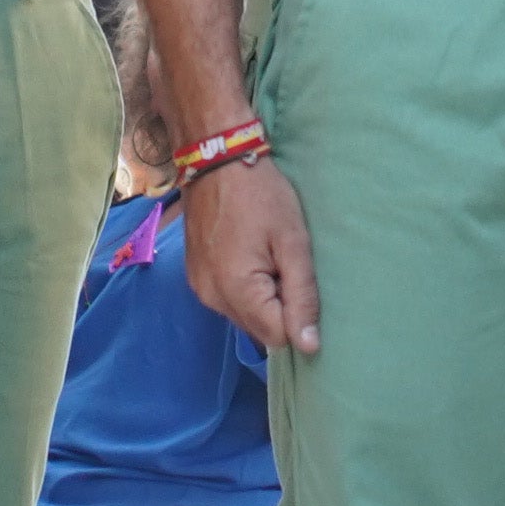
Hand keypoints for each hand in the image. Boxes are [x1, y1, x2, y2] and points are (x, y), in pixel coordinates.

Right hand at [187, 154, 322, 356]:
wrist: (216, 158)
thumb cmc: (261, 195)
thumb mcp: (293, 242)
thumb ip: (302, 296)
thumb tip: (309, 347)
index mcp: (236, 291)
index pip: (278, 337)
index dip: (297, 315)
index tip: (299, 279)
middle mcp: (212, 299)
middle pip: (259, 330)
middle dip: (279, 308)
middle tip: (284, 263)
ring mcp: (199, 289)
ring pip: (244, 317)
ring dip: (262, 299)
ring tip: (267, 256)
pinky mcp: (195, 277)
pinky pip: (228, 301)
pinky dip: (244, 289)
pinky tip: (250, 255)